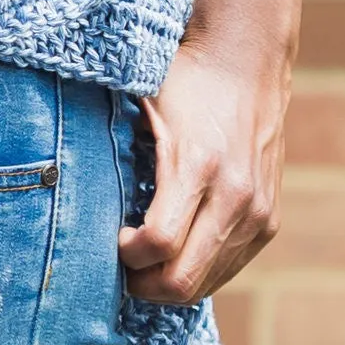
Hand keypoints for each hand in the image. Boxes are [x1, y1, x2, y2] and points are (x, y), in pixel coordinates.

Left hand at [118, 37, 287, 308]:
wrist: (247, 61)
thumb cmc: (185, 81)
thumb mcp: (142, 107)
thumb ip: (116, 153)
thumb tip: (74, 201)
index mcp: (197, 164)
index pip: (158, 244)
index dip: (126, 256)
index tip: (113, 238)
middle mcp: (235, 195)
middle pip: (182, 280)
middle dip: (143, 284)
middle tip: (122, 267)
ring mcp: (257, 212)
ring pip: (205, 284)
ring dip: (168, 283)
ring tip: (145, 260)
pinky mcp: (269, 221)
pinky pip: (226, 269)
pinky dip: (197, 271)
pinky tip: (175, 252)